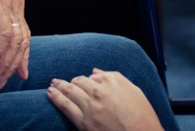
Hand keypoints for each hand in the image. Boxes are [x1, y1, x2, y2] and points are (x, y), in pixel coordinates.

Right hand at [0, 0, 29, 87]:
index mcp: (12, 2)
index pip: (22, 34)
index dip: (20, 55)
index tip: (18, 74)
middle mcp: (16, 3)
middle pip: (22, 41)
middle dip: (13, 65)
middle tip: (0, 82)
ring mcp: (11, 2)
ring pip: (16, 40)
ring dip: (6, 62)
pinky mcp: (1, 2)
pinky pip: (5, 32)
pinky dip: (0, 50)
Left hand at [47, 68, 163, 130]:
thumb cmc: (143, 117)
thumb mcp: (134, 91)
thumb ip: (115, 78)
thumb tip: (96, 72)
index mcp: (114, 81)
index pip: (93, 76)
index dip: (87, 80)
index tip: (83, 82)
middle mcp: (101, 91)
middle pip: (80, 81)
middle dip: (71, 82)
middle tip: (62, 81)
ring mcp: (91, 106)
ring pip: (70, 91)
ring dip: (59, 86)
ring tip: (53, 84)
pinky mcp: (84, 122)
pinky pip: (65, 106)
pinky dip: (56, 97)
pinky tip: (50, 93)